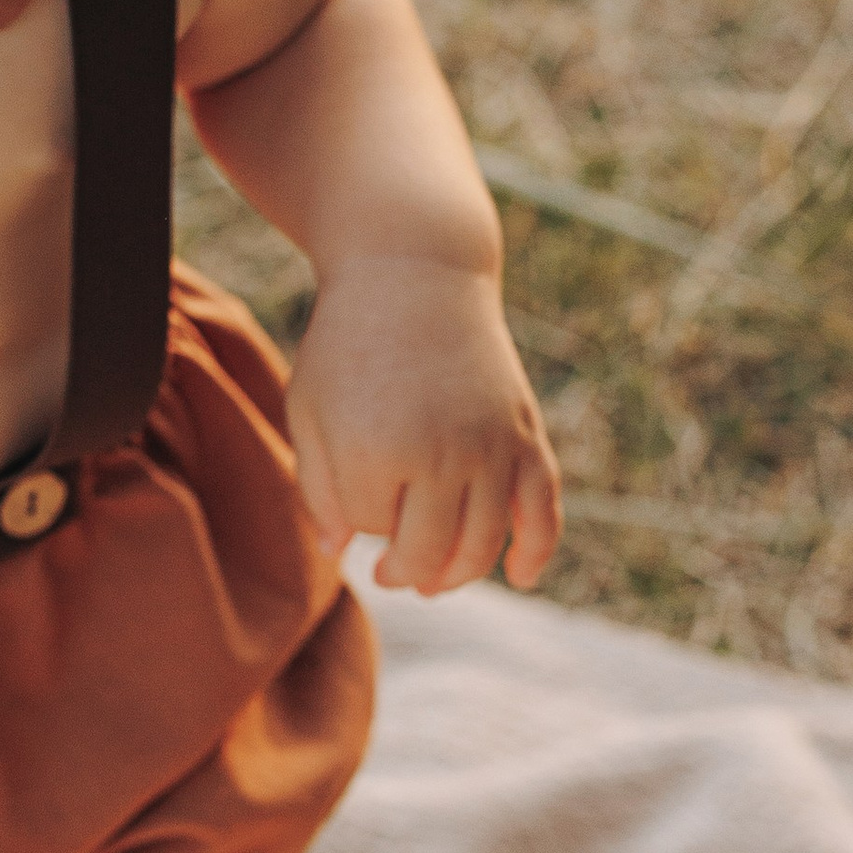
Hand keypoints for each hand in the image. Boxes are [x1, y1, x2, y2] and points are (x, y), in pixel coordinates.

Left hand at [287, 255, 561, 594]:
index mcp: (373, 451)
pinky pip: (543, 510)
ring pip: (484, 546)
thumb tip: (340, 553)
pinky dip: (536, 551)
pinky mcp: (525, 434)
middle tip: (388, 573)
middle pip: (428, 553)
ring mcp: (491, 446)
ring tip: (431, 580)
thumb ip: (317, 488)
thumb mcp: (309, 411)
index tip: (348, 493)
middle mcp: (440, 455)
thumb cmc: (347, 344)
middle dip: (404, 571)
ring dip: (457, 575)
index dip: (354, 521)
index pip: (368, 530)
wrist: (413, 273)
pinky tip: (522, 576)